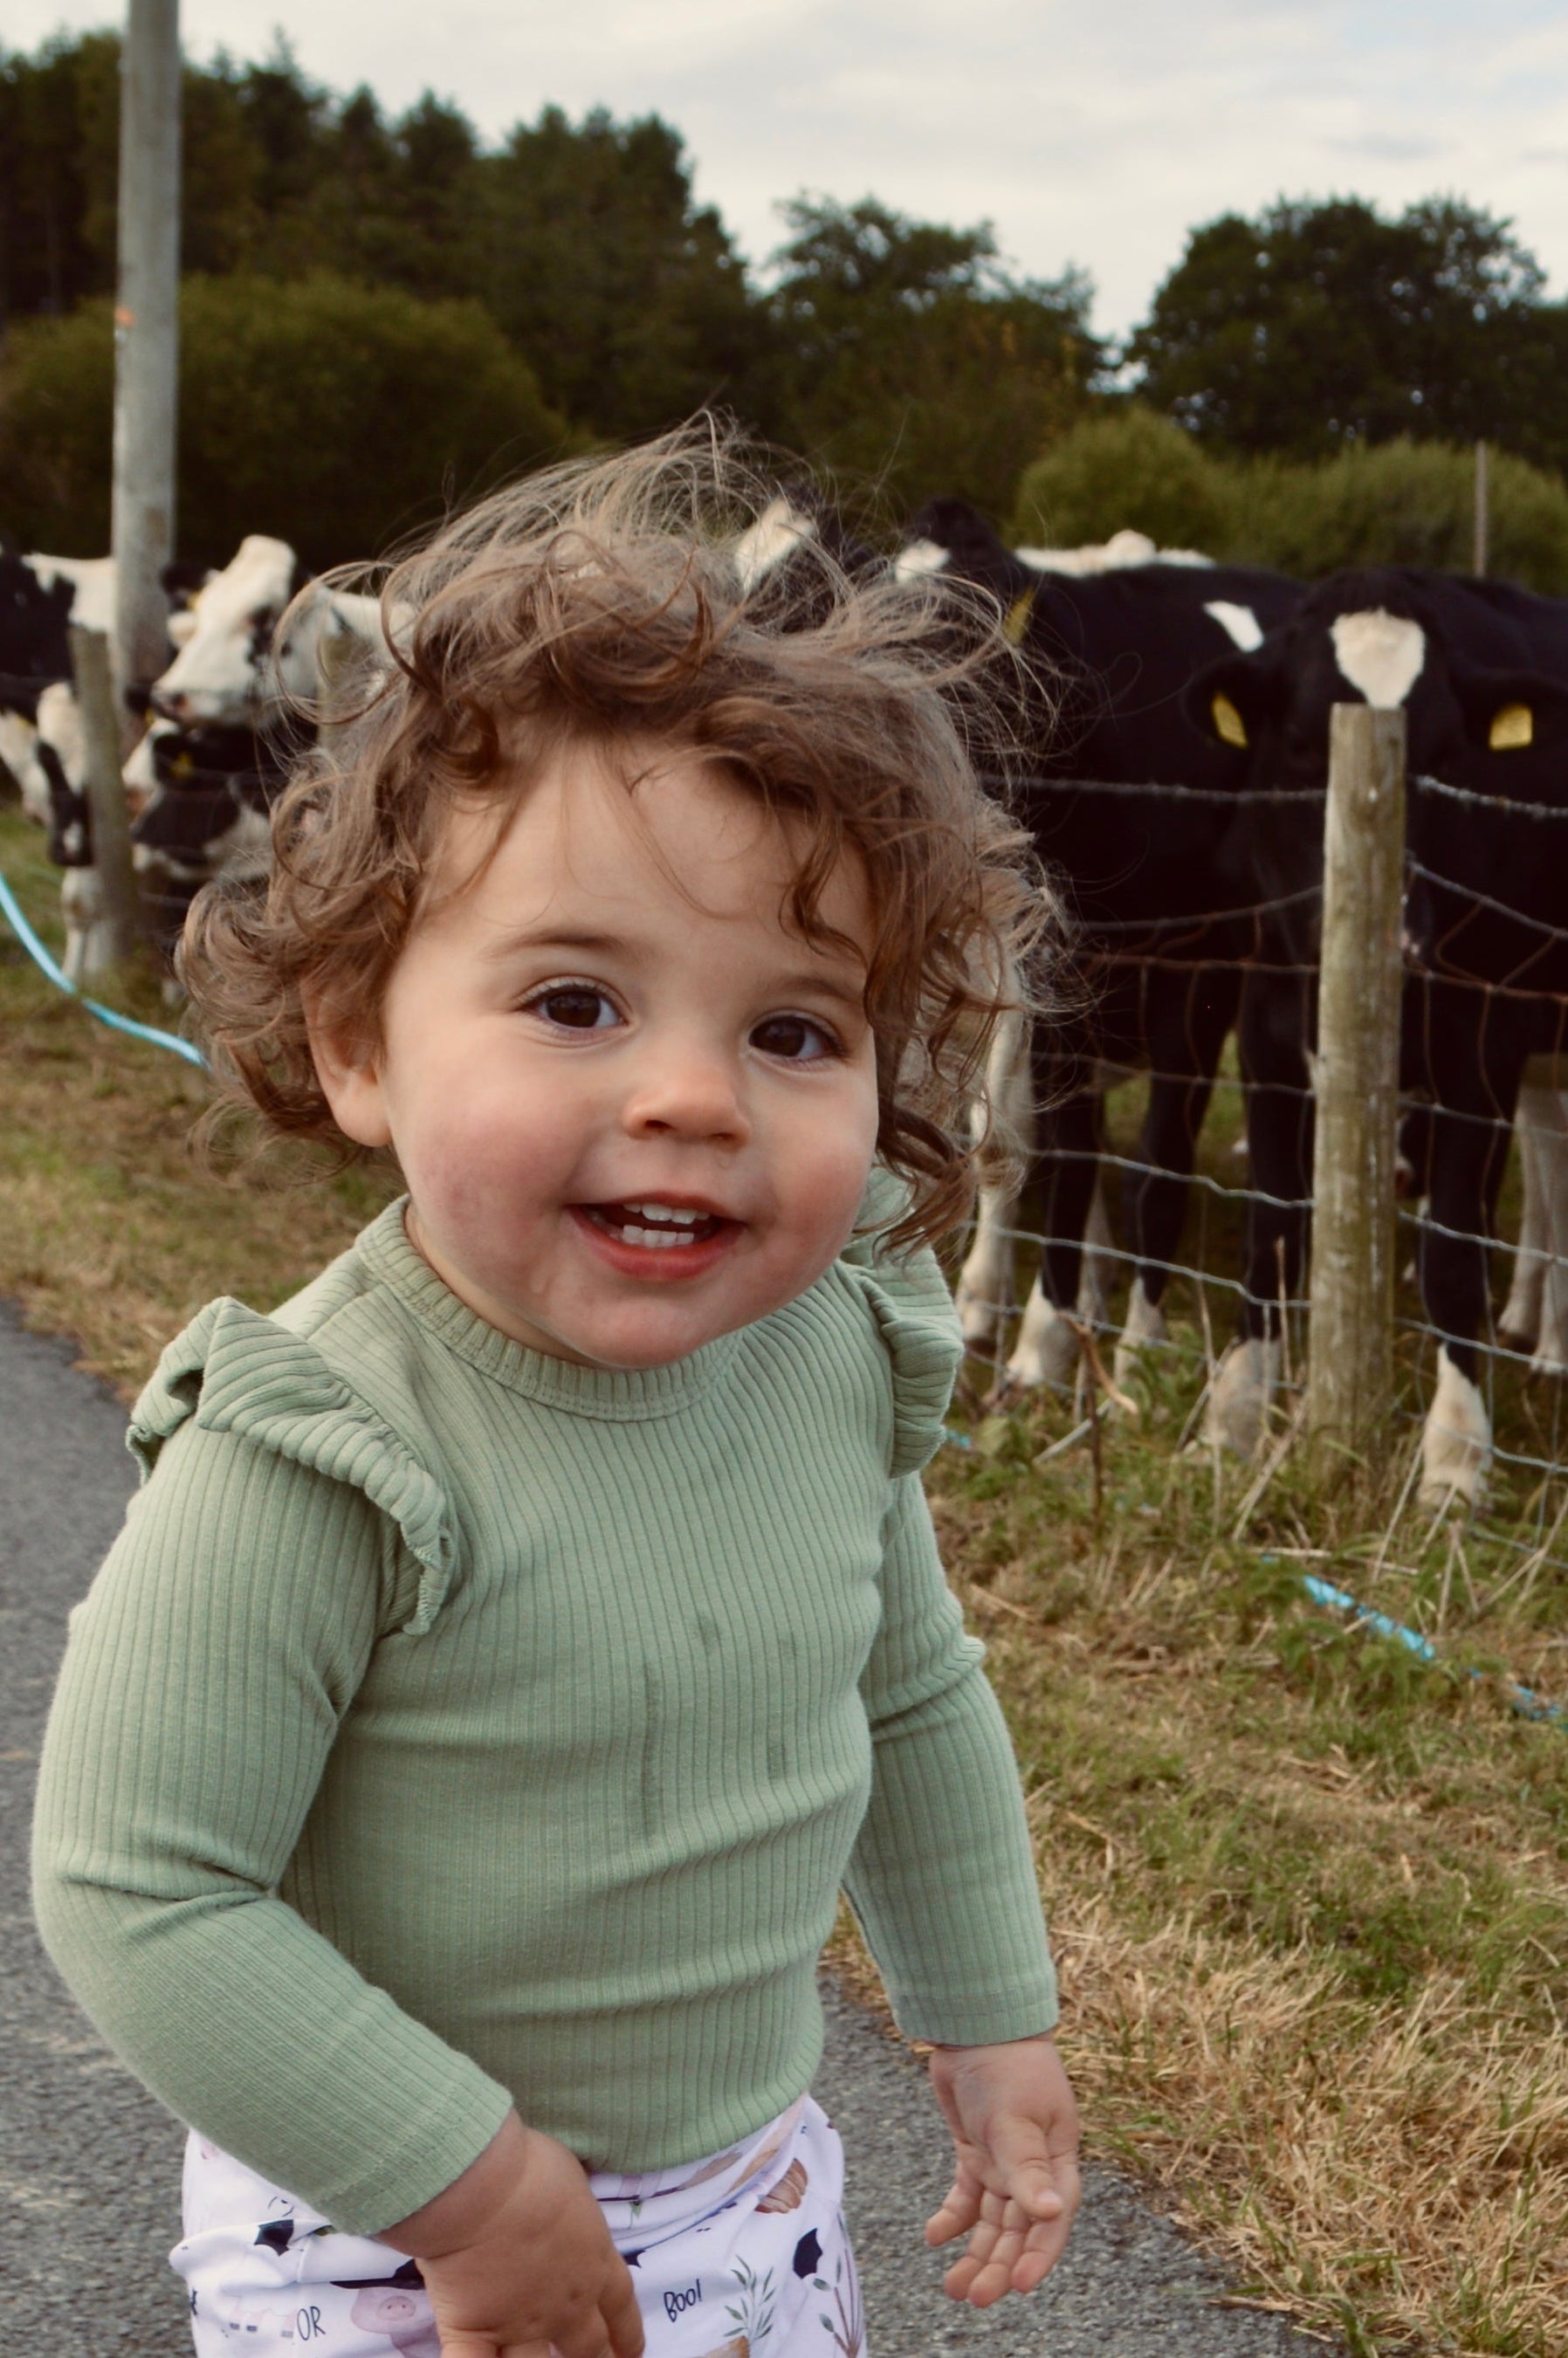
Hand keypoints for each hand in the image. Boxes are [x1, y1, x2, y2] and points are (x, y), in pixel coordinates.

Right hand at [381, 2111, 644, 2357]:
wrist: (481, 2186)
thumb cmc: (532, 2169)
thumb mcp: (574, 2182)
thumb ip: (576, 2215)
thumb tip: (570, 2214)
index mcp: (595, 2262)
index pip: (621, 2307)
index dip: (628, 2333)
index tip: (632, 2352)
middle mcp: (565, 2304)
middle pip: (589, 2347)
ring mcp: (520, 2324)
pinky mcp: (474, 2332)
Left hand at [924, 2034, 1080, 2305]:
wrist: (976, 2024)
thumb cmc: (1008, 2065)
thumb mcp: (1016, 2118)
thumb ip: (1028, 2168)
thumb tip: (1051, 2213)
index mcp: (1057, 2160)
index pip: (1052, 2219)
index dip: (1039, 2255)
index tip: (1020, 2287)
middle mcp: (1033, 2168)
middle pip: (1019, 2229)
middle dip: (1000, 2266)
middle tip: (974, 2297)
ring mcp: (1003, 2162)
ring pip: (992, 2222)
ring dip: (976, 2253)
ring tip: (953, 2286)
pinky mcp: (975, 2152)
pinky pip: (966, 2196)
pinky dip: (952, 2218)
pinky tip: (934, 2237)